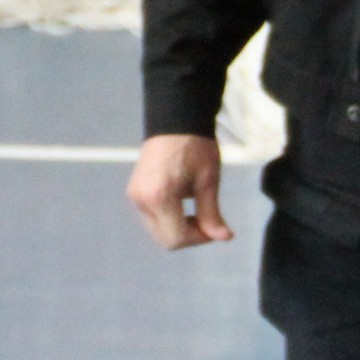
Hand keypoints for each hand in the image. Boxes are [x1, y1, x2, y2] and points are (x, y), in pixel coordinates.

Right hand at [126, 133, 230, 249]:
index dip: (199, 239)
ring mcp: (136, 197)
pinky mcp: (136, 193)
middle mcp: (142, 199)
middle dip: (190, 236)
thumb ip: (212, 213)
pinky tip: (183, 205)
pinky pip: (154, 219)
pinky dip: (171, 220)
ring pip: (159, 232)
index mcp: (158, 196)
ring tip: (197, 211)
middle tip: (209, 222)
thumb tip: (224, 237)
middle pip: (166, 239)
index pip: (176, 238)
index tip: (216, 229)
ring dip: (180, 229)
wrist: (175, 120)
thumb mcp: (208, 181)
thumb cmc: (195, 145)